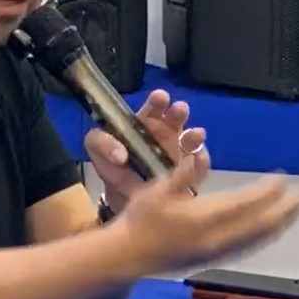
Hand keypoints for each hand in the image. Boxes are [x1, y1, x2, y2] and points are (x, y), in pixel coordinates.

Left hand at [84, 89, 202, 210]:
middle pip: (176, 116)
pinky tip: (196, 159)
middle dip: (178, 111)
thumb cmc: (114, 167)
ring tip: (195, 135)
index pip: (153, 106)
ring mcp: (180, 152)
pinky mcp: (190, 173)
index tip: (159, 98)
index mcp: (144, 122)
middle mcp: (166, 132)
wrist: (126, 200)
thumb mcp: (98, 152)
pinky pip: (198, 166)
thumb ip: (102, 144)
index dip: (157, 102)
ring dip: (193, 136)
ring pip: (191, 138)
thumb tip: (120, 155)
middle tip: (179, 109)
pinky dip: (200, 161)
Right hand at [112, 150, 298, 274]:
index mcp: (205, 217)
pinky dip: (263, 238)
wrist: (127, 256)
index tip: (282, 178)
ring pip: (257, 239)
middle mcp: (217, 237)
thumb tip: (200, 149)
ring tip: (292, 213)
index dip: (268, 191)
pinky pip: (248, 248)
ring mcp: (217, 252)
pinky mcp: (213, 260)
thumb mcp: (157, 189)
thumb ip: (184, 171)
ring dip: (278, 225)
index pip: (247, 202)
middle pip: (260, 224)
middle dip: (284, 210)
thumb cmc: (140, 219)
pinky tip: (268, 232)